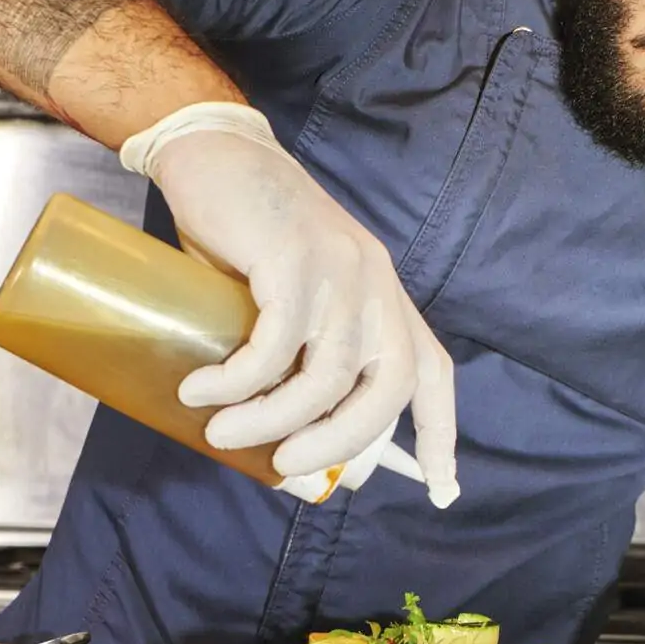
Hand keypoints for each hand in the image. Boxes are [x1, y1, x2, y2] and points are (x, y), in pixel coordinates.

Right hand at [121, 103, 458, 501]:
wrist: (212, 154)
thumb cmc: (244, 238)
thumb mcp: (285, 300)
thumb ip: (293, 357)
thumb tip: (278, 449)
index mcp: (384, 297)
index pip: (431, 370)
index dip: (441, 433)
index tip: (441, 489)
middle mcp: (376, 284)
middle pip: (388, 386)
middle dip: (342, 440)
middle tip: (287, 467)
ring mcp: (340, 268)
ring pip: (325, 374)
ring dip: (271, 419)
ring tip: (222, 433)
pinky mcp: (295, 257)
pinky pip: (277, 342)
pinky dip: (238, 380)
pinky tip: (203, 392)